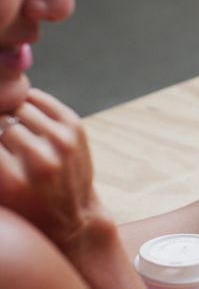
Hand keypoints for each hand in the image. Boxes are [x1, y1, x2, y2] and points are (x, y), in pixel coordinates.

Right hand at [0, 88, 109, 246]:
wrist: (70, 217)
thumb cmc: (22, 208)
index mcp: (11, 182)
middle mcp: (39, 160)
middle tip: (1, 140)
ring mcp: (61, 142)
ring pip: (17, 107)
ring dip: (7, 115)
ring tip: (7, 128)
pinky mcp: (75, 128)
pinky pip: (39, 98)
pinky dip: (25, 102)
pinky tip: (20, 114)